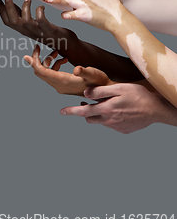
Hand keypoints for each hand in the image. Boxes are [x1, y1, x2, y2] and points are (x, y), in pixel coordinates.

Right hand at [0, 0, 77, 49]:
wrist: (66, 44)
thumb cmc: (48, 31)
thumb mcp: (32, 23)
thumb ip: (21, 14)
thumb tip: (10, 4)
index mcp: (23, 30)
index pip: (7, 22)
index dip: (1, 11)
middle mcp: (28, 32)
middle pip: (13, 21)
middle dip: (8, 8)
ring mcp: (39, 32)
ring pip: (25, 21)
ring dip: (25, 8)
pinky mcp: (49, 30)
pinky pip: (41, 21)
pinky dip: (39, 12)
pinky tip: (41, 6)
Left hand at [24, 44, 112, 95]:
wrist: (104, 93)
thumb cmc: (100, 82)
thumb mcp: (94, 74)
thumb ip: (83, 71)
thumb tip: (75, 68)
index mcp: (63, 82)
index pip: (42, 72)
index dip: (33, 63)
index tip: (26, 55)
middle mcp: (58, 86)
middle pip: (40, 72)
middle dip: (37, 58)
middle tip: (38, 46)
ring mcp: (60, 86)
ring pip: (45, 72)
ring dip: (47, 61)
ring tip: (56, 52)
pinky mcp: (63, 85)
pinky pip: (52, 73)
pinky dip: (54, 65)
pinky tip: (63, 59)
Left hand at [60, 83, 176, 133]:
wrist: (157, 109)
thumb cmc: (139, 95)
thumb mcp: (119, 88)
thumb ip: (100, 91)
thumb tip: (85, 94)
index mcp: (107, 109)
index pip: (83, 112)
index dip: (71, 111)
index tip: (61, 111)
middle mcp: (110, 121)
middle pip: (89, 119)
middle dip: (85, 112)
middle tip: (85, 104)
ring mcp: (117, 127)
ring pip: (100, 122)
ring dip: (98, 115)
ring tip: (103, 105)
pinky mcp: (124, 131)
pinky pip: (111, 125)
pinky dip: (109, 118)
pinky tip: (118, 111)